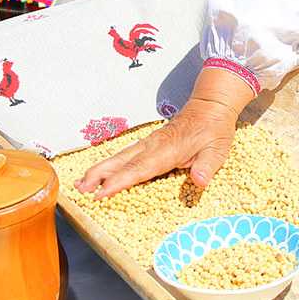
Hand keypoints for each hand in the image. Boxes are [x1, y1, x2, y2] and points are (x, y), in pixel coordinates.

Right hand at [74, 67, 255, 197]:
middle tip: (80, 189)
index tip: (101, 193)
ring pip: (121, 157)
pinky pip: (127, 154)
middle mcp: (154, 146)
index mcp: (168, 150)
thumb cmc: (214, 129)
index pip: (140, 169)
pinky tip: (101, 171)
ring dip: (100, 169)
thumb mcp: (218, 149)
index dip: (119, 182)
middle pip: (122, 162)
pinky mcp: (150, 142)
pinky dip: (111, 163)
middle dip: (100, 175)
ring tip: (80, 183)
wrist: (211, 105)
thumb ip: (207, 166)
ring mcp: (150, 143)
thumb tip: (200, 181)